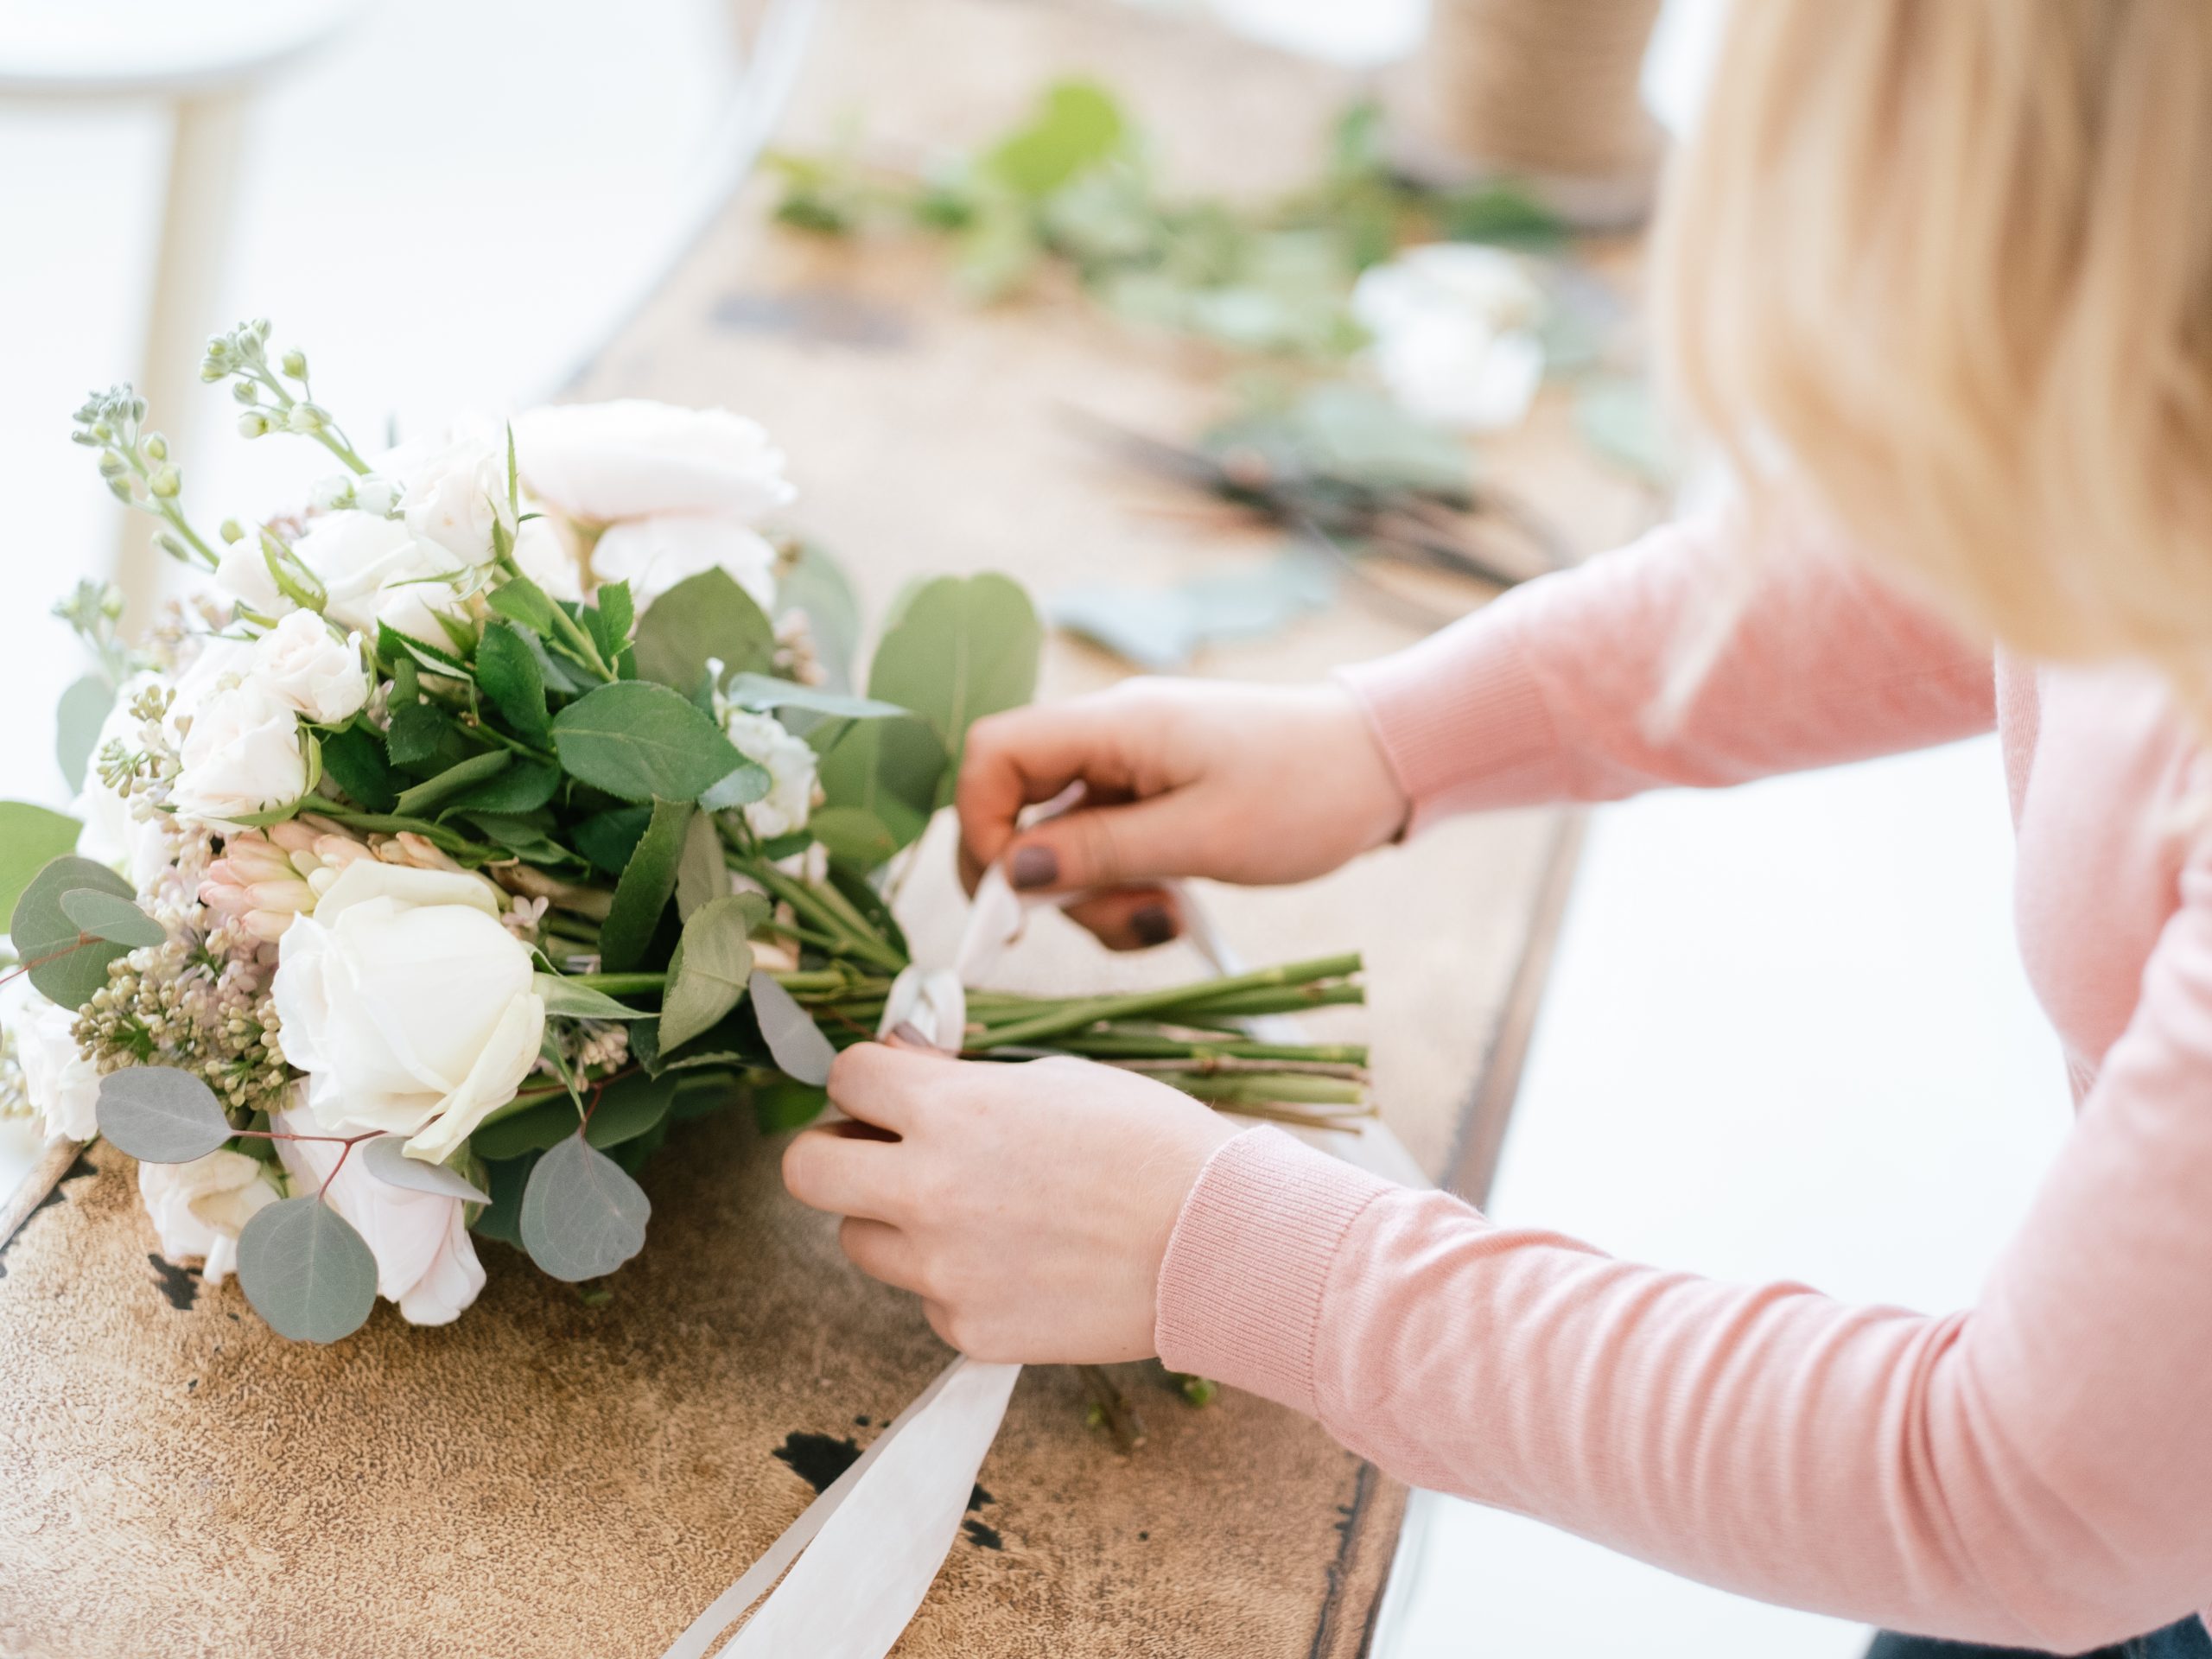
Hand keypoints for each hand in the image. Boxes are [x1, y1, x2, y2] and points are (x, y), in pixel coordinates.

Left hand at [781, 1043, 1239, 1362]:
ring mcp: (942, 1270)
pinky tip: (1024, 1264)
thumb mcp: (1054, 1077)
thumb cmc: (1152, 1142)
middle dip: (835, 1152)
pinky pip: (928, 1300)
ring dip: (895, 1221)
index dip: (870, 1079)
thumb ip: (965, 1082)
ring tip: (973, 1213)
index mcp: (949, 1110)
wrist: (1220, 1242)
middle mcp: (927, 1190)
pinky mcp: (968, 1331)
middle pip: (806, 1171)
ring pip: (860, 1242)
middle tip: (880, 1151)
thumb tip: (906, 1074)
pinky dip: (959, 1282)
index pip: (844, 1076)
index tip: (894, 1089)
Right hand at [956, 678, 1408, 950]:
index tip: (1018, 897)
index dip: (978, 825)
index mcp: (1112, 726)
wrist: (1383, 764)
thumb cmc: (1307, 791)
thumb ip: (1100, 853)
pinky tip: (1173, 906)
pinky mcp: (1152, 798)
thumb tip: (1009, 874)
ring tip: (1164, 918)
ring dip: (1094, 896)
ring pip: (1060, 842)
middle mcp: (1108, 739)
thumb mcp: (1203, 836)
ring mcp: (1129, 769)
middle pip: (1016, 808)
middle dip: (1044, 883)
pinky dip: (1123, 888)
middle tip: (1113, 923)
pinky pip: (1104, 848)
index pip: (992, 754)